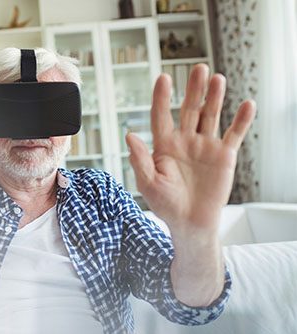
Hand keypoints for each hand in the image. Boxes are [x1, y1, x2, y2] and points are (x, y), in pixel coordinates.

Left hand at [126, 64, 255, 237]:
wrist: (190, 223)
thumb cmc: (166, 204)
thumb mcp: (148, 182)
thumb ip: (140, 159)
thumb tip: (129, 135)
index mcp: (164, 145)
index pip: (161, 115)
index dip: (162, 97)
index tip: (163, 78)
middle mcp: (185, 141)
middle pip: (189, 109)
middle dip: (193, 89)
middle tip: (198, 68)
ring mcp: (205, 146)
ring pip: (210, 116)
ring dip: (215, 97)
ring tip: (217, 78)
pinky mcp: (224, 156)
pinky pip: (234, 134)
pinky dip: (241, 120)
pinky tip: (246, 104)